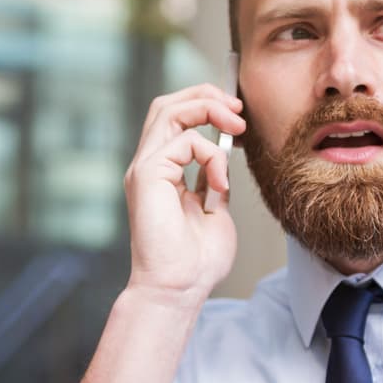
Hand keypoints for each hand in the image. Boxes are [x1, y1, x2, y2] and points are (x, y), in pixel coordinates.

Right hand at [123, 84, 244, 300]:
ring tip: (236, 127)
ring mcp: (144, 168)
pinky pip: (184, 142)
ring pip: (168, 110)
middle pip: (167, 104)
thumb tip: (222, 157)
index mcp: (161, 172)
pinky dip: (211, 157)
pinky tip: (220, 186)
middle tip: (238, 109)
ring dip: (208, 109)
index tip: (238, 117)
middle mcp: (148, 166)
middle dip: (205, 96)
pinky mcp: (147, 175)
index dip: (205, 106)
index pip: (175, 119)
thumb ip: (213, 179)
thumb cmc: (196, 260)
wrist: (179, 287)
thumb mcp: (214, 208)